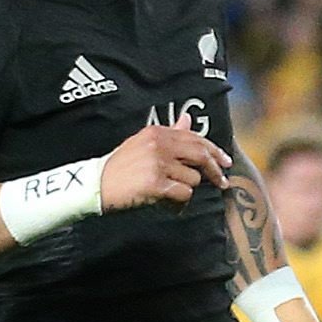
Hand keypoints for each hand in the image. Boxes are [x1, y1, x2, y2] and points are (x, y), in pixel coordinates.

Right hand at [101, 120, 229, 211]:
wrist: (95, 184)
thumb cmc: (120, 166)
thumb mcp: (143, 142)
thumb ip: (169, 132)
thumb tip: (187, 119)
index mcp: (157, 133)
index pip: (195, 138)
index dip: (215, 151)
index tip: (226, 162)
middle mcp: (158, 145)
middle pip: (200, 156)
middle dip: (215, 171)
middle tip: (222, 182)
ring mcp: (157, 164)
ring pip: (193, 179)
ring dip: (185, 189)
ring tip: (168, 192)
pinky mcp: (155, 184)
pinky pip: (183, 194)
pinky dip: (179, 202)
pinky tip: (166, 202)